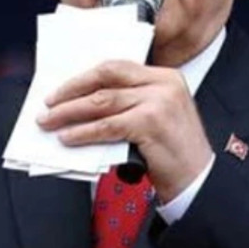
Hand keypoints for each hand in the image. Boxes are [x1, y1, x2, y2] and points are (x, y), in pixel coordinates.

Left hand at [38, 60, 212, 203]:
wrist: (198, 180)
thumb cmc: (176, 153)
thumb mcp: (157, 117)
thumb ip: (130, 104)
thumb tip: (84, 104)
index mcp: (165, 77)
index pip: (117, 67)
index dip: (85, 77)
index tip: (64, 88)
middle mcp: (164, 84)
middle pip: (106, 78)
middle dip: (72, 90)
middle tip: (50, 103)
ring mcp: (158, 102)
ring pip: (102, 101)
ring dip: (70, 112)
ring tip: (51, 121)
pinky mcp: (151, 124)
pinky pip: (107, 126)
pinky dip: (83, 132)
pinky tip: (69, 137)